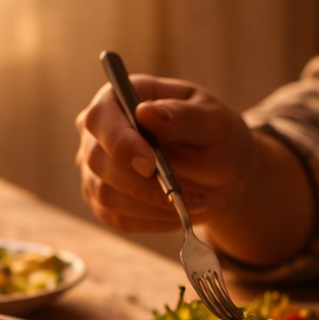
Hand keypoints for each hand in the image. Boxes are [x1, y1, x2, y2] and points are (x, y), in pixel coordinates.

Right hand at [76, 75, 253, 231]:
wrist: (221, 175)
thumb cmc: (214, 137)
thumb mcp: (212, 120)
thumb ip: (183, 116)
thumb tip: (146, 112)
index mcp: (121, 99)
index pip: (100, 118)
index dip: (119, 142)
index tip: (148, 165)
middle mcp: (99, 134)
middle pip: (97, 161)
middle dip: (140, 183)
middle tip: (181, 194)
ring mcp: (97, 170)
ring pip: (105, 195)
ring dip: (151, 205)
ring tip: (193, 202)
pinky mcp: (103, 202)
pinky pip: (117, 218)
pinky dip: (152, 220)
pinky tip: (178, 213)